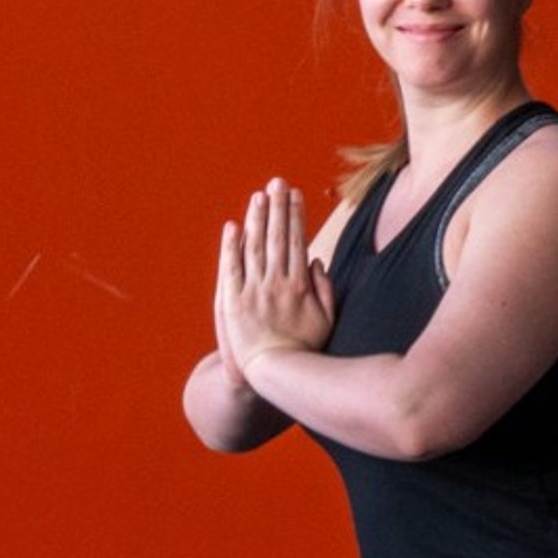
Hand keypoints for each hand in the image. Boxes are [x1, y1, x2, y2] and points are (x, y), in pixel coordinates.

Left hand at [218, 179, 334, 364]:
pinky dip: (231, 246)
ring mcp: (253, 291)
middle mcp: (277, 283)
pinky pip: (231, 268)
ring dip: (257, 219)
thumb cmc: (303, 351)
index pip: (297, 242)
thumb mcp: (326, 322)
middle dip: (277, 207)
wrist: (271, 375)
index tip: (295, 195)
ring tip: (259, 196)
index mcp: (300, 286)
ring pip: (255, 247)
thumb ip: (326, 291)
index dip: (295, 216)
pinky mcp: (233, 301)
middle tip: (277, 182)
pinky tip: (233, 226)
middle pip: (276, 237)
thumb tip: (317, 262)